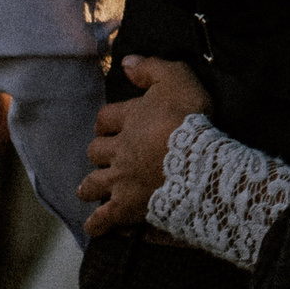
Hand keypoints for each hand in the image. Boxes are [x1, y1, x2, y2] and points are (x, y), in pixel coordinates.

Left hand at [79, 56, 210, 239]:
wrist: (198, 161)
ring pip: (92, 184)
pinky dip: (98, 223)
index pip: (105, 118)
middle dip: (100, 153)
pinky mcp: (127, 206)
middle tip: (110, 156)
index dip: (109, 121)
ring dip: (91, 186)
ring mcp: (120, 181)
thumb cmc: (190, 117)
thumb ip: (151, 68)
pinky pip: (103, 218)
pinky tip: (96, 226)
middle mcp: (118, 151)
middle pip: (96, 151)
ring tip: (92, 189)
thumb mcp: (176, 79)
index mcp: (128, 119)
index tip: (116, 124)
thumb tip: (126, 62)